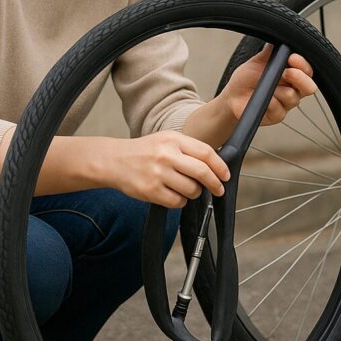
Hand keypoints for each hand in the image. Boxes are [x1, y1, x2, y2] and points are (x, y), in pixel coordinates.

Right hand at [99, 131, 229, 207]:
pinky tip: (174, 194)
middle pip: (202, 172)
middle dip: (215, 184)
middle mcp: (166, 155)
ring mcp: (158, 173)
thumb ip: (188, 149)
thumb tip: (215, 165)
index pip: (205, 152)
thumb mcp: (166, 140)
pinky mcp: (151, 191)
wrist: (114, 161)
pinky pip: (177, 202)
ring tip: (188, 189)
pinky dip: (180, 201)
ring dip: (195, 193)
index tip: (225, 175)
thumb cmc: (145, 151)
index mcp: (173, 139)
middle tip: (219, 189)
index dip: (220, 166)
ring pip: (191, 189)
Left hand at [218, 45, 317, 126]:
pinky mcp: (277, 115)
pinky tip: (262, 99)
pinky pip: (279, 109)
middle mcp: (292, 89)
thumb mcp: (258, 60)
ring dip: (279, 90)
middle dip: (300, 78)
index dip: (303, 64)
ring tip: (266, 86)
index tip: (293, 57)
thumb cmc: (247, 78)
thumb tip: (280, 37)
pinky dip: (270, 102)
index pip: (307, 70)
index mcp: (292, 74)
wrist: (232, 95)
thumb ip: (271, 50)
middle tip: (287, 72)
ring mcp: (286, 104)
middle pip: (309, 87)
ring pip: (293, 97)